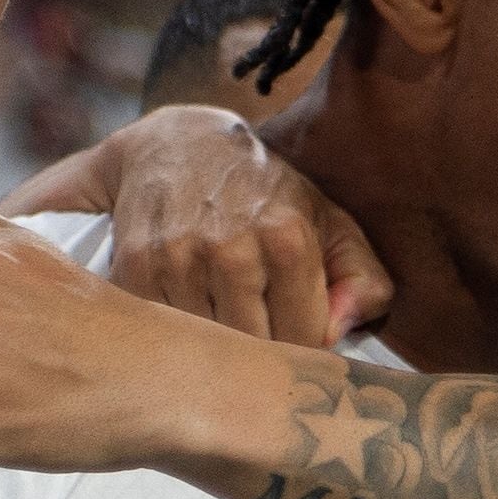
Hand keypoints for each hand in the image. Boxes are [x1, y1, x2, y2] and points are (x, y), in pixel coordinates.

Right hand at [28, 105, 391, 349]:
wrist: (179, 147)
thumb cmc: (268, 197)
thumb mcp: (332, 224)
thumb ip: (363, 281)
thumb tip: (338, 336)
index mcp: (288, 238)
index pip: (306, 340)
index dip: (305, 346)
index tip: (297, 333)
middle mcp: (231, 248)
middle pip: (255, 350)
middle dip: (262, 352)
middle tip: (259, 328)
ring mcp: (178, 259)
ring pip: (207, 348)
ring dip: (215, 342)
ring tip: (220, 308)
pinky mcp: (135, 268)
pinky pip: (165, 332)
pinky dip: (177, 329)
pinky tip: (187, 300)